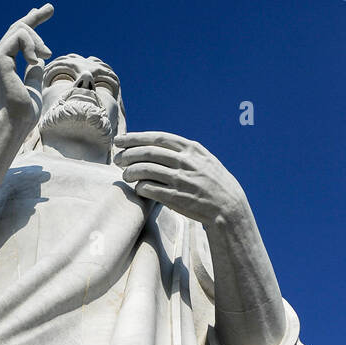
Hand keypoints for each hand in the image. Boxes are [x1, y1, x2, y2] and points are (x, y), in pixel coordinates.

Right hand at [0, 4, 53, 133]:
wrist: (14, 124)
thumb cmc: (23, 113)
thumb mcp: (34, 87)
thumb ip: (34, 72)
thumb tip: (39, 59)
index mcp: (7, 64)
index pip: (18, 36)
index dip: (32, 22)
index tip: (45, 11)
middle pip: (17, 27)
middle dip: (35, 16)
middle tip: (51, 8)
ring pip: (19, 29)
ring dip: (37, 39)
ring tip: (47, 54)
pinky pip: (18, 36)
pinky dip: (31, 44)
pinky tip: (37, 58)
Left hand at [114, 132, 245, 227]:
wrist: (228, 206)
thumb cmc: (213, 182)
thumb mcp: (203, 159)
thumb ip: (183, 151)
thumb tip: (156, 144)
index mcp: (191, 149)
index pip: (157, 138)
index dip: (135, 138)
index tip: (120, 140)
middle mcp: (185, 162)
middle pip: (148, 153)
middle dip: (128, 154)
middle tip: (117, 159)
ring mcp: (180, 180)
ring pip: (145, 170)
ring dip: (130, 172)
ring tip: (125, 175)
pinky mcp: (176, 198)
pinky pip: (150, 189)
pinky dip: (140, 187)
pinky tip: (138, 188)